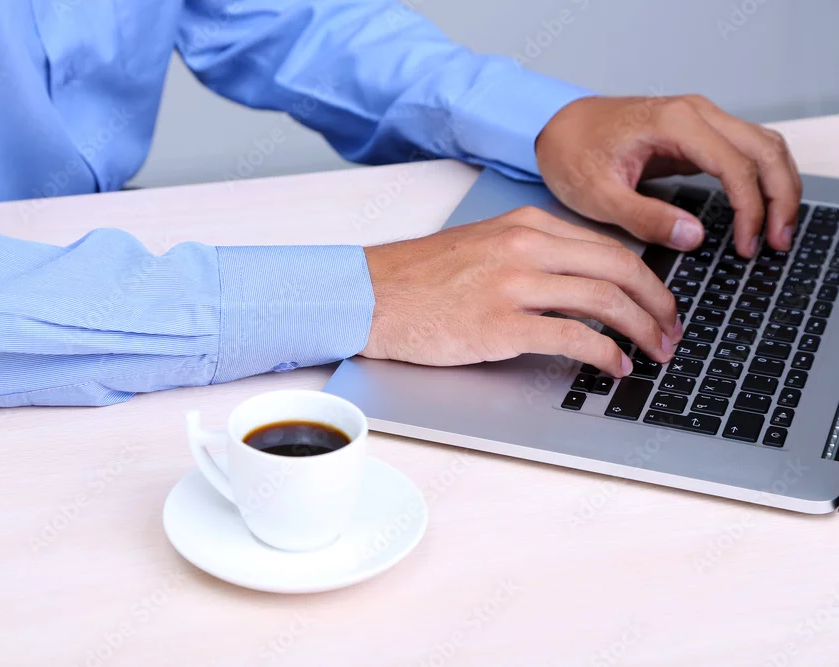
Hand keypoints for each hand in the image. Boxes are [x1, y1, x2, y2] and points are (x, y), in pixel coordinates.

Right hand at [361, 207, 681, 376]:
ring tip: (656, 352)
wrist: (370, 295)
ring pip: (605, 300)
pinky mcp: (501, 324)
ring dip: (641, 330)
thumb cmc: (418, 278)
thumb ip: (530, 256)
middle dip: (657, 303)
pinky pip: (573, 337)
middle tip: (672, 329)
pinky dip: (605, 353)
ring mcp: (514, 284)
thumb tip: (577, 285)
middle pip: (618, 268)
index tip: (656, 302)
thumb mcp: (481, 247)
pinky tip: (615, 366)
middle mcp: (526, 247)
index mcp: (525, 225)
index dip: (644, 278)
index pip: (606, 246)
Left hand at [535, 95, 801, 258]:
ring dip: (777, 186)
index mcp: (674, 123)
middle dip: (780, 196)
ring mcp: (698, 120)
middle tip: (778, 242)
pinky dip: (758, 179)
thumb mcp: (598, 195)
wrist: (554, 127)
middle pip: (764, 149)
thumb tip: (694, 237)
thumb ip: (646, 217)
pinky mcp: (695, 134)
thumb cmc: (570, 153)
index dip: (750, 209)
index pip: (736, 164)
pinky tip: (756, 213)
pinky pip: (743, 151)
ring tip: (776, 232)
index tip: (747, 245)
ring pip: (762, 146)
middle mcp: (695, 113)